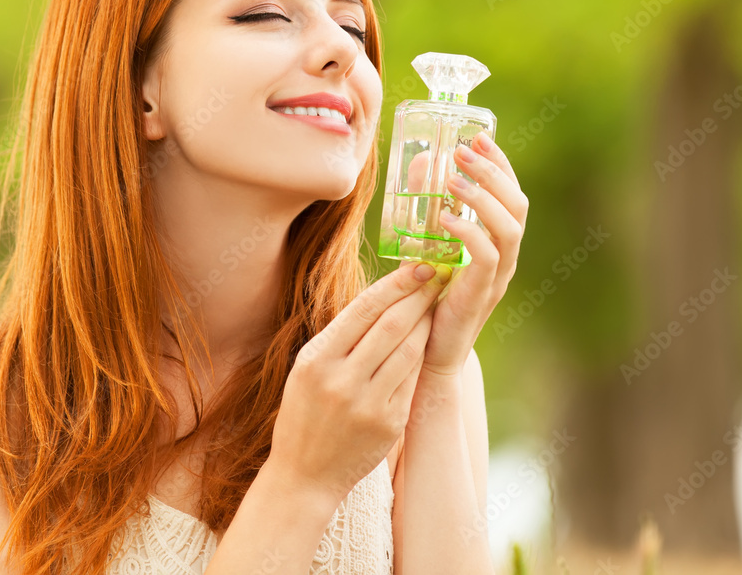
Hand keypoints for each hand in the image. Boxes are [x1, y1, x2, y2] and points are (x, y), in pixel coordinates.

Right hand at [267, 260, 449, 503]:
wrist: (304, 476)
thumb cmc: (303, 414)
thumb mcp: (306, 370)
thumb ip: (339, 338)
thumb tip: (379, 298)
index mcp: (316, 360)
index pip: (363, 310)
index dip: (395, 284)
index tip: (417, 265)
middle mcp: (341, 380)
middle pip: (391, 325)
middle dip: (418, 296)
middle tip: (438, 274)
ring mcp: (367, 404)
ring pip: (408, 350)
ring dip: (426, 322)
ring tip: (436, 303)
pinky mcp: (388, 423)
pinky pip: (412, 380)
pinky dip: (422, 355)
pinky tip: (428, 339)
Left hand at [421, 131, 527, 378]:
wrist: (429, 352)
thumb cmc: (428, 296)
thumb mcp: (429, 242)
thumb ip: (428, 206)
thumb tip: (419, 163)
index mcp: (498, 242)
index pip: (512, 194)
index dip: (501, 164)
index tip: (479, 137)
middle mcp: (505, 257)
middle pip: (518, 205)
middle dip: (494, 172)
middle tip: (464, 150)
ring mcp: (497, 277)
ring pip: (510, 228)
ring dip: (483, 197)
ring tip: (454, 179)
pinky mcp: (480, 294)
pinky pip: (487, 257)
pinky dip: (469, 232)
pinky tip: (445, 218)